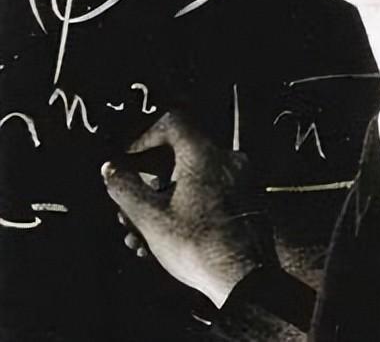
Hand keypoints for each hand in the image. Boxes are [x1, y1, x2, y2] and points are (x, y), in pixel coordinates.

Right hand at [102, 111, 273, 306]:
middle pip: (179, 156)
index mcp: (205, 154)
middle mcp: (228, 158)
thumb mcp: (150, 218)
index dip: (144, 139)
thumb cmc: (198, 245)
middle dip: (148, 182)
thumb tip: (110, 169)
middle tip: (128, 209)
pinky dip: (187, 207)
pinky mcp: (248, 198)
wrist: (245, 277)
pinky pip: (212, 192)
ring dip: (163, 202)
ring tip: (141, 234)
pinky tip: (169, 237)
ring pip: (193, 179)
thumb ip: (125, 188)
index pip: (172, 123)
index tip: (128, 162)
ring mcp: (241, 178)